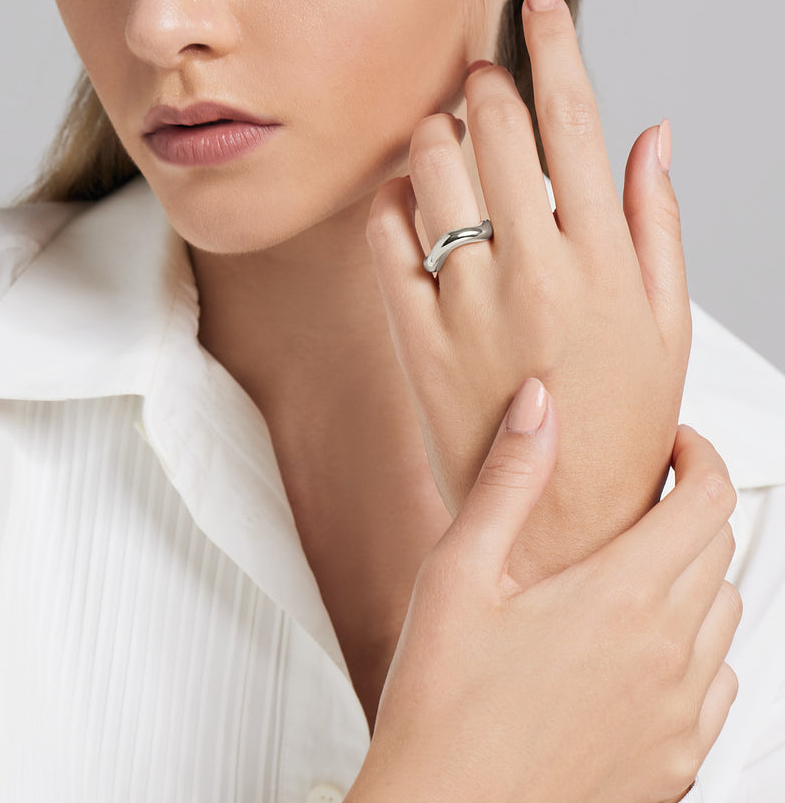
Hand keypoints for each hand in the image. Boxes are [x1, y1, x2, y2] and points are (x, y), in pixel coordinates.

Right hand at [349, 385, 740, 802]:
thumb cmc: (442, 708)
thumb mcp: (458, 575)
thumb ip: (508, 480)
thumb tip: (540, 404)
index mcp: (622, 598)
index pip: (707, 500)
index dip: (698, 455)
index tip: (673, 445)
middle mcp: (668, 656)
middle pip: (720, 549)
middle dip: (690, 507)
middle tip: (642, 498)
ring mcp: (680, 717)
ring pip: (727, 614)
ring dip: (697, 575)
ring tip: (641, 569)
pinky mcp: (677, 765)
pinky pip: (721, 686)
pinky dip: (701, 649)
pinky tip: (648, 649)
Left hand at [367, 0, 690, 577]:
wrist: (559, 522)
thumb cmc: (624, 418)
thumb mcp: (666, 321)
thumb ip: (657, 220)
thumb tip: (653, 134)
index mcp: (602, 257)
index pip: (574, 118)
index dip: (555, 44)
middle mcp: (531, 267)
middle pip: (496, 125)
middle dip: (488, 77)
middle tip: (486, 72)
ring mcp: (466, 299)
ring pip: (431, 165)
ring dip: (437, 129)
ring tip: (452, 137)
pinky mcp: (414, 333)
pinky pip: (385, 234)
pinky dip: (393, 197)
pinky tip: (412, 198)